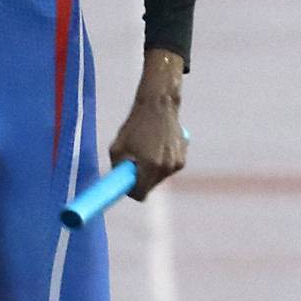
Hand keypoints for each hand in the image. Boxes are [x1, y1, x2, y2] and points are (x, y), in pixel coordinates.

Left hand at [108, 48, 186, 201]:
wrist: (159, 106)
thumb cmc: (135, 124)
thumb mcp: (118, 146)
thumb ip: (117, 168)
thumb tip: (118, 182)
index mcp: (150, 166)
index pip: (141, 194)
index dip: (132, 192)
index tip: (127, 187)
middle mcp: (166, 168)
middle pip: (150, 187)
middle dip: (141, 180)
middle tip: (134, 164)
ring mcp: (176, 164)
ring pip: (159, 178)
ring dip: (151, 170)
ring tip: (146, 150)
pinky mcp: (182, 159)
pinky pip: (168, 169)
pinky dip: (161, 163)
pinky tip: (158, 146)